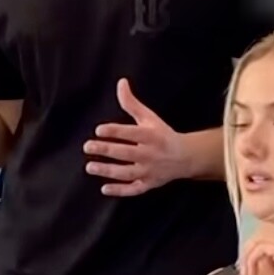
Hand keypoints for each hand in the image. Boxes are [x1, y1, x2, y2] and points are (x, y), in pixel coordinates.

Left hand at [84, 79, 188, 196]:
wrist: (185, 157)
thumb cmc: (162, 135)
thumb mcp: (149, 118)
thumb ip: (132, 103)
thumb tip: (121, 83)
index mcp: (152, 135)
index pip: (131, 133)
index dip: (115, 131)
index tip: (99, 130)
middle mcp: (150, 154)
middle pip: (126, 153)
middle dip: (106, 150)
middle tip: (88, 146)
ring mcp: (149, 171)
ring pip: (127, 172)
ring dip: (108, 171)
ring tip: (90, 166)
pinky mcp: (148, 185)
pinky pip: (133, 190)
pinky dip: (120, 191)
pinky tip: (104, 189)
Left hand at [239, 237, 273, 274]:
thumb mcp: (273, 274)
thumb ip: (267, 259)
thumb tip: (250, 251)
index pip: (270, 234)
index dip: (254, 251)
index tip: (249, 268)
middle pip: (265, 232)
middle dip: (249, 253)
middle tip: (245, 272)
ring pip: (261, 238)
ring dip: (248, 259)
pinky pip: (261, 246)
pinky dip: (251, 261)